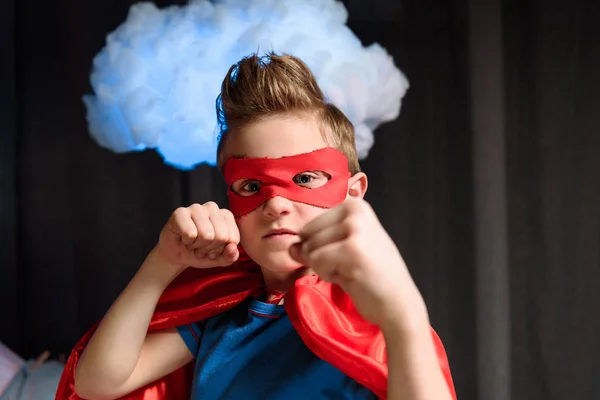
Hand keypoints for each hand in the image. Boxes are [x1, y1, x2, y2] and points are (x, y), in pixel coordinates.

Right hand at [155, 202, 239, 269]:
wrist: (176, 254)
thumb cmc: (200, 252)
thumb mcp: (219, 259)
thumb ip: (231, 256)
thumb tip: (232, 248)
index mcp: (226, 215)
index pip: (233, 238)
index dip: (221, 250)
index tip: (212, 248)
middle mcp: (213, 207)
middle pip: (221, 236)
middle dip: (209, 248)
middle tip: (200, 246)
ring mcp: (196, 208)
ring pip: (206, 234)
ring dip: (197, 246)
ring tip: (192, 242)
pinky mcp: (180, 212)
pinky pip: (190, 233)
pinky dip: (187, 242)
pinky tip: (183, 238)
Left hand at [289, 198, 427, 331]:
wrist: (398, 302)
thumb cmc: (370, 275)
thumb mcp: (339, 251)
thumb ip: (313, 244)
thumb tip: (291, 247)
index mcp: (354, 204)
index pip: (309, 226)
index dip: (322, 247)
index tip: (348, 255)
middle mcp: (355, 210)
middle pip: (307, 235)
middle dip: (321, 256)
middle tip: (350, 264)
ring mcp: (355, 227)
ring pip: (310, 249)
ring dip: (325, 267)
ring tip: (352, 269)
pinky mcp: (352, 248)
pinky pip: (316, 261)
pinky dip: (329, 274)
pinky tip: (352, 276)